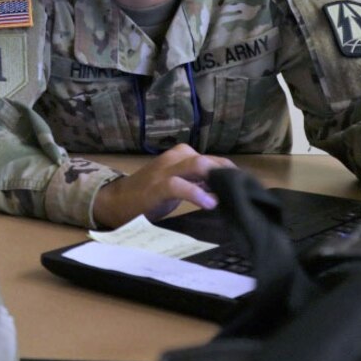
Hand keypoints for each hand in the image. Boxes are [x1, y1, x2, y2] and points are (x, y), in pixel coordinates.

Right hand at [91, 144, 235, 228]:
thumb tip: (224, 191)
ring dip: (216, 178)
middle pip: (208, 160)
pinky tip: (209, 204)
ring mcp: (164, 171)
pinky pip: (179, 185)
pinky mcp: (156, 187)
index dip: (229, 172)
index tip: (244, 187)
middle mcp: (174, 159)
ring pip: (196, 165)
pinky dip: (196, 194)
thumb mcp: (176, 185)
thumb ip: (197, 183)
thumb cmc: (147, 195)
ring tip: (230, 194)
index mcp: (179, 157)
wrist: (115, 201)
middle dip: (227, 175)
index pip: (211, 159)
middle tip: (243, 193)